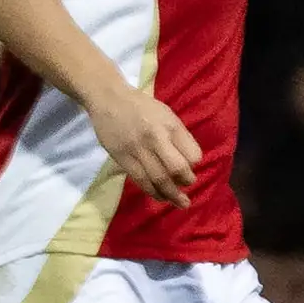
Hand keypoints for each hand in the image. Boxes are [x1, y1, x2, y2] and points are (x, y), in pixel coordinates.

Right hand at [89, 82, 199, 206]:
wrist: (109, 99)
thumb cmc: (143, 107)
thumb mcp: (167, 115)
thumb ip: (179, 136)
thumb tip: (192, 161)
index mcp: (170, 126)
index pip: (192, 153)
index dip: (195, 164)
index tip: (192, 166)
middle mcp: (155, 138)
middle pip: (176, 168)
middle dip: (186, 182)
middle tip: (188, 186)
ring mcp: (137, 149)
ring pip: (158, 179)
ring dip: (171, 194)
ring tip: (181, 203)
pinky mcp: (122, 158)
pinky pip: (140, 180)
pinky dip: (153, 192)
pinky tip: (161, 197)